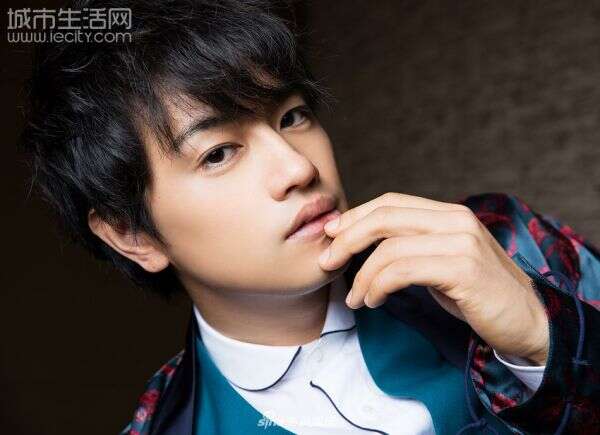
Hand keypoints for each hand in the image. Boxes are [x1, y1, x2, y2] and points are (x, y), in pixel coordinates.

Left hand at [318, 192, 549, 364]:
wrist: (530, 322)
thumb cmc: (478, 294)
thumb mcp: (441, 261)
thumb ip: (411, 246)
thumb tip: (362, 244)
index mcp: (448, 213)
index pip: (390, 201)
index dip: (356, 216)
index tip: (331, 235)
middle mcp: (456, 219)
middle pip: (384, 216)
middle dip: (346, 239)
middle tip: (327, 262)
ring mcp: (461, 242)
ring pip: (389, 247)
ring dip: (362, 276)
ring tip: (356, 298)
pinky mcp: (463, 269)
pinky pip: (402, 271)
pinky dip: (378, 286)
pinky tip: (373, 301)